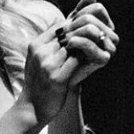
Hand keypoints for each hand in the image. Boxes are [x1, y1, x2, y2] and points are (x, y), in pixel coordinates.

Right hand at [22, 0, 118, 123]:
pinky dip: (87, 57)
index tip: (90, 29)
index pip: (59, 26)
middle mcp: (40, 52)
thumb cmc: (38, 81)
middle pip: (67, 33)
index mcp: (35, 45)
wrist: (32, 108)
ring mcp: (48, 65)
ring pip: (74, 44)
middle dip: (85, 33)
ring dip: (88, 44)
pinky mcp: (57, 78)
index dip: (77, 26)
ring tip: (100, 45)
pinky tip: (95, 58)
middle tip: (100, 34)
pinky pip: (77, 60)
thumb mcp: (38, 58)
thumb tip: (67, 27)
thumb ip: (49, 43)